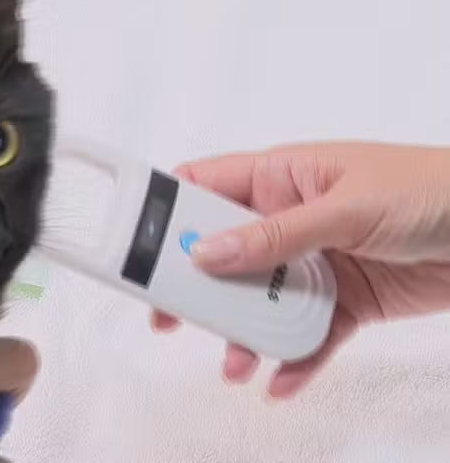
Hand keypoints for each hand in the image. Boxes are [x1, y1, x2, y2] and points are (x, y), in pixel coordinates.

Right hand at [151, 141, 449, 398]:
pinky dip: (293, 359)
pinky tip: (281, 380)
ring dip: (243, 335)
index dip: (168, 212)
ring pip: (261, 302)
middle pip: (223, 254)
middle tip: (168, 318)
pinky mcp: (344, 302)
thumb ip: (274, 235)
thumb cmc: (431, 189)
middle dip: (195, 287)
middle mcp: (289, 220)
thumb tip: (206, 253)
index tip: (138, 245)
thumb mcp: (345, 206)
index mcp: (281, 177)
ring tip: (234, 365)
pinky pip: (307, 334)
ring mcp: (314, 263)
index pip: (205, 187)